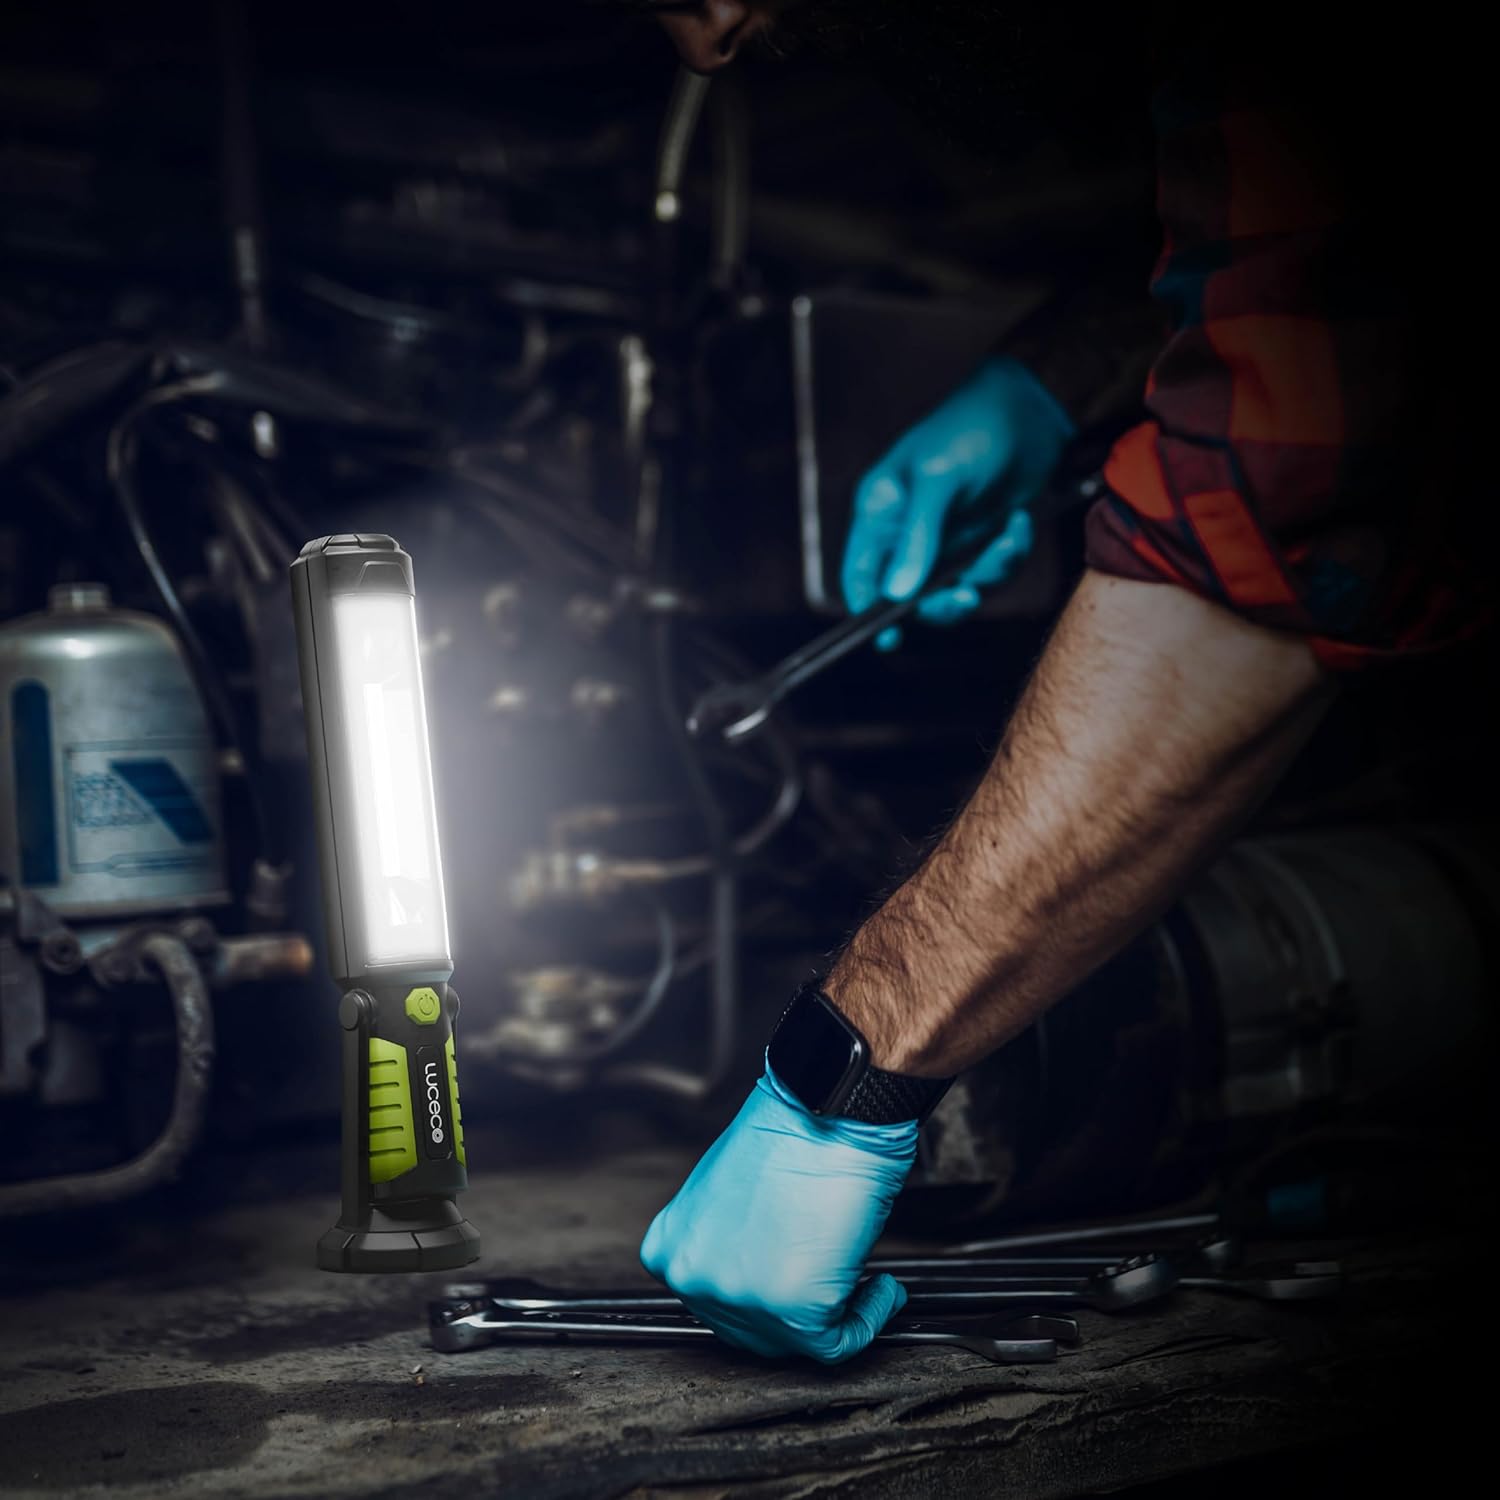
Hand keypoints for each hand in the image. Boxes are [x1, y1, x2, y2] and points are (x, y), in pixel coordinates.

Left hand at [640, 1065, 917, 1362]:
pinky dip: (869, 1319)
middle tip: (831, 1282)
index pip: (714, 1301)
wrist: (829, 1109)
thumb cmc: (792, 1133)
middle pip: (751, 1329)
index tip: (796, 1278)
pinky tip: (880, 1288)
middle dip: (796, 1309)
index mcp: (671, 1248)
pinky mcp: (795, 1311)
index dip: (764, 1292)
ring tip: (860, 1278)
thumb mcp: (725, 1191)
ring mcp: (742, 1298)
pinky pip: (841, 1342)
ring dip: (836, 1312)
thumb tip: (759, 1270)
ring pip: (795, 1340)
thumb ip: (727, 1240)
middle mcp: (695, 1279)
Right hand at [842, 355, 1074, 648]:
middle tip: (966, 596)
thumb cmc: (972, 431)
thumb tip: (897, 595)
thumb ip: (917, 538)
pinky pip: (987, 573)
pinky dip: (1008, 556)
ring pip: (954, 590)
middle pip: (908, 596)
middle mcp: (906, 531)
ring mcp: (943, 539)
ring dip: (986, 574)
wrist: (1031, 411)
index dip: (867, 609)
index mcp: (880, 511)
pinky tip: (1018, 522)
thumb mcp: (939, 480)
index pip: (859, 573)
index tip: (886, 639)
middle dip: (941, 601)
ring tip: (1007, 538)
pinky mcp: (978, 542)